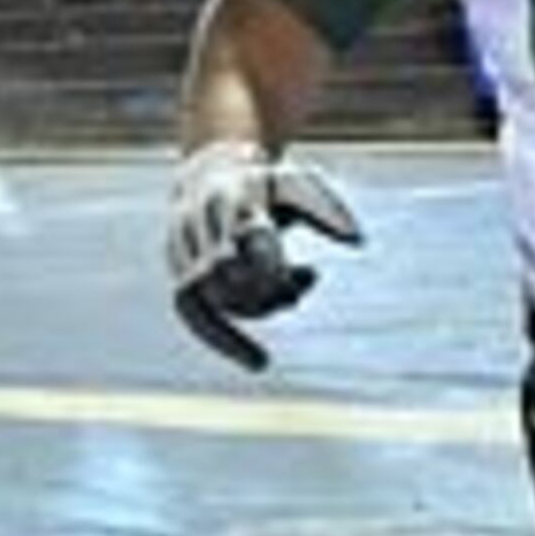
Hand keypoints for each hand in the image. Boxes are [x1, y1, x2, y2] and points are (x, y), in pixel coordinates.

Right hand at [166, 139, 361, 371]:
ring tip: (290, 291)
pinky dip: (224, 340)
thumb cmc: (267, 185)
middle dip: (272, 288)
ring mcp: (182, 248)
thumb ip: (327, 210)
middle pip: (233, 274)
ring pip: (216, 298)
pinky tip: (258, 362)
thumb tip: (357, 240)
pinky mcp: (177, 271)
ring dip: (259, 308)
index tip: (309, 274)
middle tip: (304, 278)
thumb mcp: (299, 185)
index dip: (279, 269)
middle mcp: (200, 222)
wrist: (210, 173)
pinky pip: (192, 314)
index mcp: (233, 197)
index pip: (253, 241)